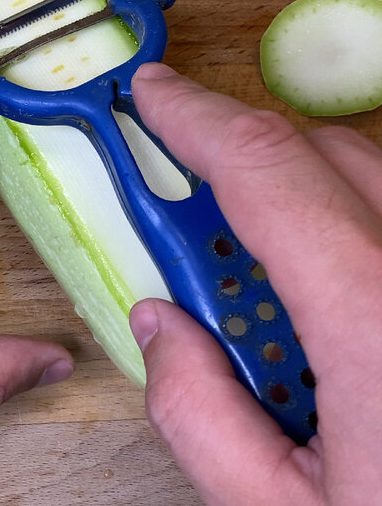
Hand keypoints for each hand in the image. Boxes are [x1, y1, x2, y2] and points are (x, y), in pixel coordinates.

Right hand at [129, 62, 381, 504]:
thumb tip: (162, 328)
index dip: (196, 118)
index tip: (152, 96)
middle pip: (328, 156)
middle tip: (191, 220)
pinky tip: (335, 299)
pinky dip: (358, 229)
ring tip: (265, 277)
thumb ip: (199, 415)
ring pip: (379, 180)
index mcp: (375, 323)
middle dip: (245, 159)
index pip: (267, 170)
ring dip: (307, 193)